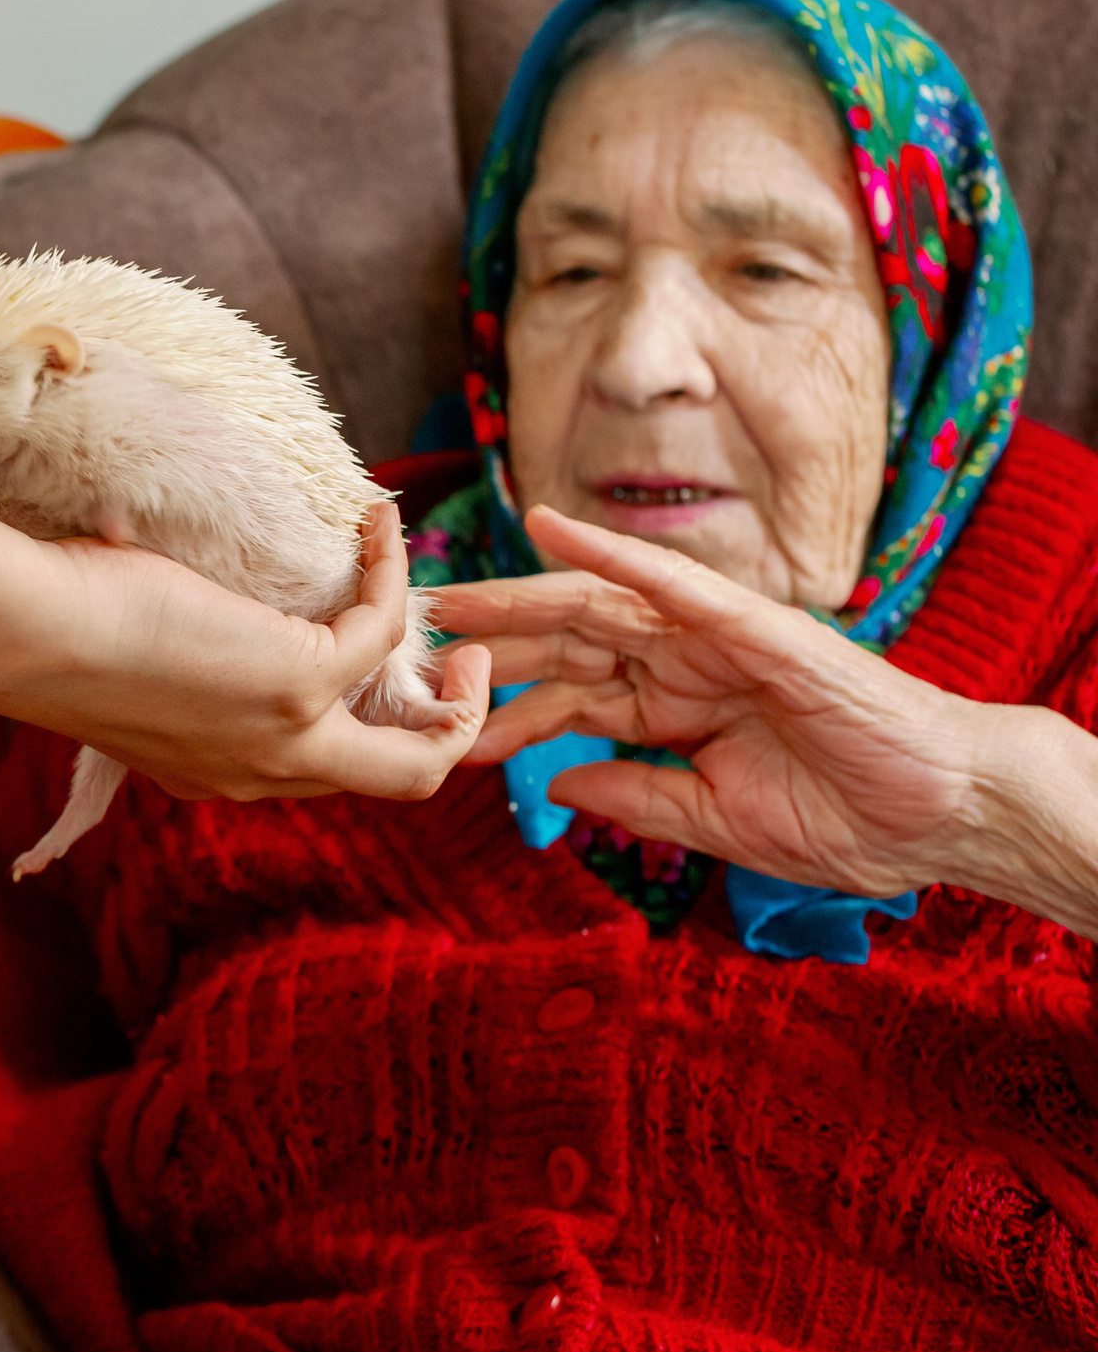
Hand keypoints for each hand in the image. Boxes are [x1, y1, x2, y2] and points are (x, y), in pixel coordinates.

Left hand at [13, 501, 490, 802]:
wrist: (34, 631)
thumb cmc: (61, 626)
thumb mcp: (137, 661)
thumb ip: (188, 660)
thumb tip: (188, 584)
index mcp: (217, 775)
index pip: (320, 772)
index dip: (365, 723)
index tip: (375, 662)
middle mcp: (258, 773)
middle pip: (396, 783)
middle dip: (447, 730)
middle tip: (465, 668)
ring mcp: (286, 738)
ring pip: (419, 748)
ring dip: (457, 680)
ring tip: (436, 595)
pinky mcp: (298, 683)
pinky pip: (382, 629)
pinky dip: (389, 573)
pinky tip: (375, 524)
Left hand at [434, 503, 1007, 900]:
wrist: (941, 816)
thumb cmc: (846, 818)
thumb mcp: (711, 821)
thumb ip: (633, 795)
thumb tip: (555, 784)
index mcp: (674, 710)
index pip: (568, 694)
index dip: (500, 699)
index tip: (430, 712)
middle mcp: (684, 664)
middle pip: (565, 640)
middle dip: (488, 638)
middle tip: (410, 638)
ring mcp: (716, 639)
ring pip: (597, 603)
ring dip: (519, 591)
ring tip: (448, 589)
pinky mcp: (754, 627)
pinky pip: (669, 580)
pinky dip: (609, 552)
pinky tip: (551, 529)